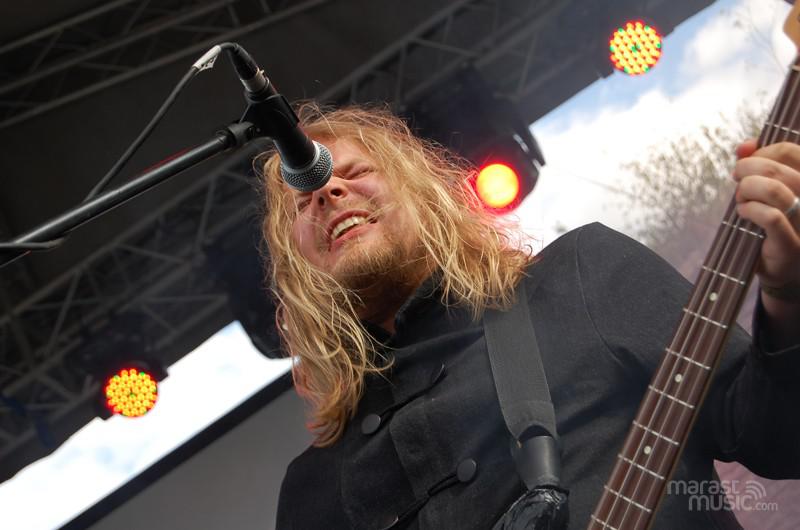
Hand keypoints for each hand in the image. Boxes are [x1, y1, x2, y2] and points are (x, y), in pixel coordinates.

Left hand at [734, 140, 799, 345]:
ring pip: (775, 190)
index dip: (762, 151)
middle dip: (747, 169)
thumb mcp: (766, 191)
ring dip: (746, 190)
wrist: (784, 270)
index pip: (791, 150)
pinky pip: (771, 217)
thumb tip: (744, 145)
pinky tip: (743, 213)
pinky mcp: (792, 246)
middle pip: (779, 169)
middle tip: (736, 180)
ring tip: (740, 198)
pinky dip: (750, 210)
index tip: (745, 161)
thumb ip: (758, 164)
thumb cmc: (773, 225)